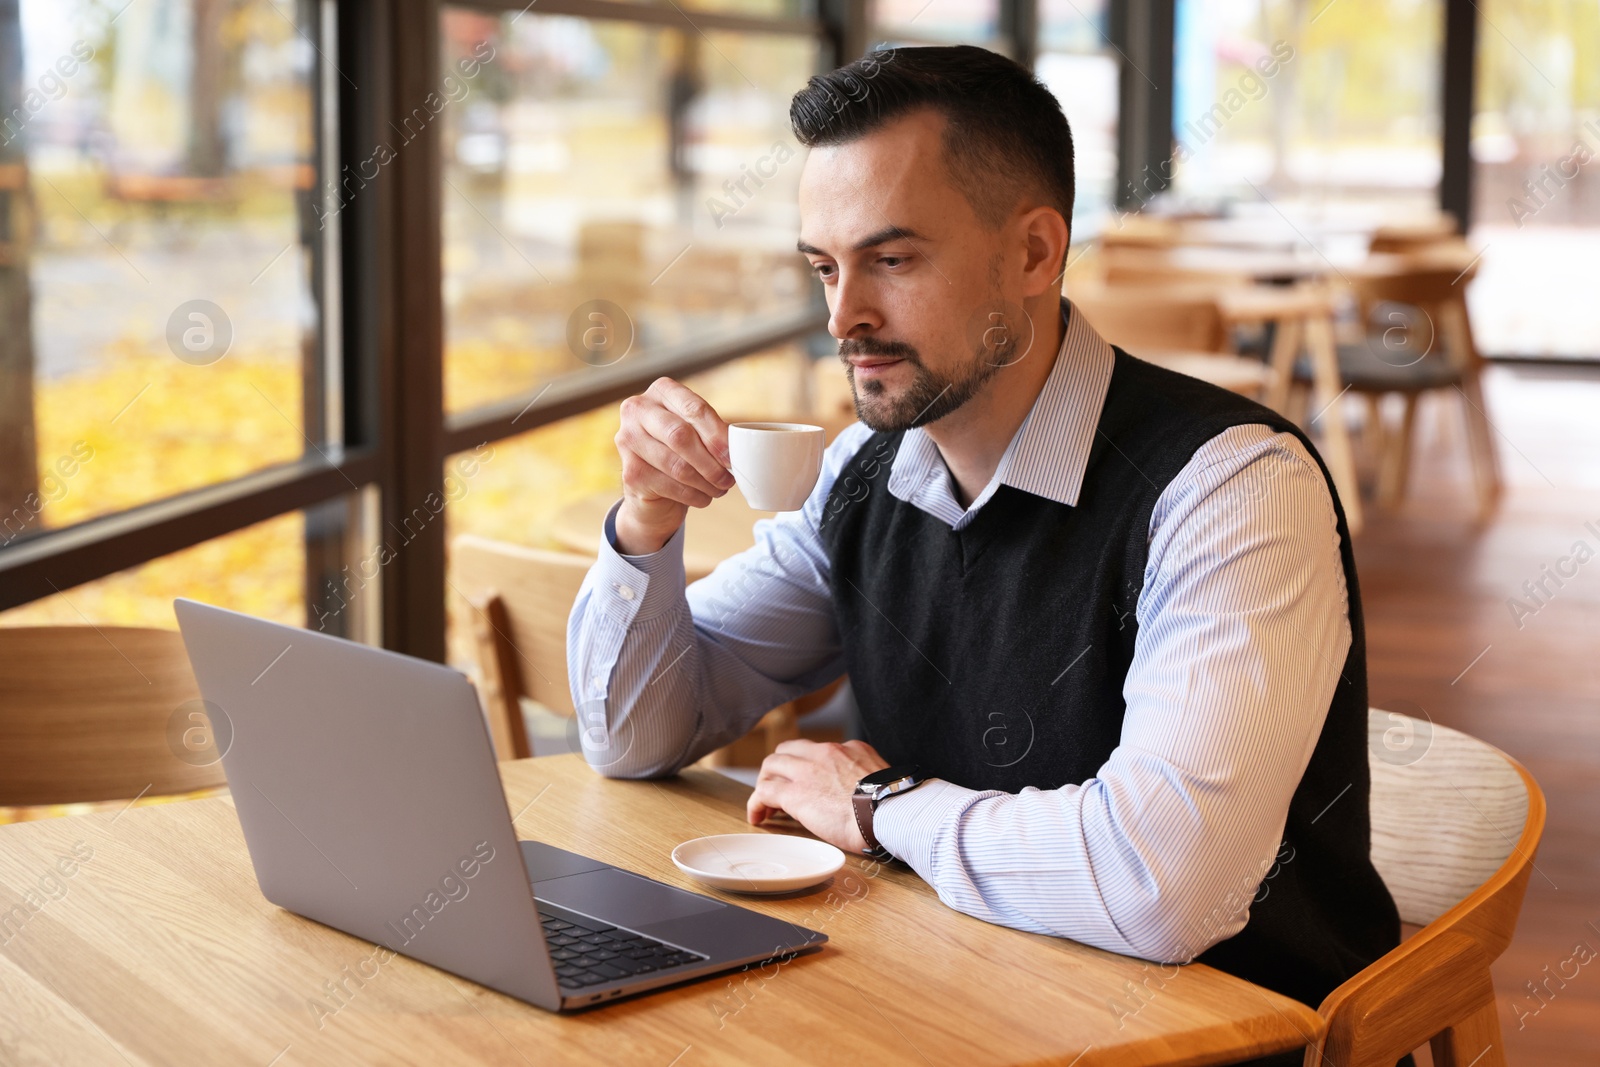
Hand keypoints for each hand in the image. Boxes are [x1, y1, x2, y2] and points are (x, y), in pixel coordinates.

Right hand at [614, 377, 736, 554]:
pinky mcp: (629, 472)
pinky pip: (669, 486)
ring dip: (705, 482)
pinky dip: (693, 495)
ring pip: (676, 465)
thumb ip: (713, 433)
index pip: (694, 409)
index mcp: (661, 391)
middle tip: (728, 478)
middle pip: (680, 435)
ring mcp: (627, 440)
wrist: (651, 486)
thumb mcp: (697, 433)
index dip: (717, 434)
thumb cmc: (681, 452)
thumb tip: (737, 450)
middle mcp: (638, 409)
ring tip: (720, 489)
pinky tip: (703, 497)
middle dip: (710, 461)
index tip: (733, 456)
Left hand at [746, 739, 888, 853]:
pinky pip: (764, 791)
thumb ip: (867, 777)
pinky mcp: (794, 792)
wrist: (889, 813)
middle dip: (780, 769)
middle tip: (780, 791)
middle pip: (789, 750)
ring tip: (767, 805)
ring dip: (766, 782)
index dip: (806, 767)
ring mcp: (808, 770)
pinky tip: (758, 817)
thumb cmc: (893, 806)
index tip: (806, 783)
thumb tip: (864, 792)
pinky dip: (757, 802)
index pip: (817, 751)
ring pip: (772, 764)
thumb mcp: (882, 778)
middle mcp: (825, 753)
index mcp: (849, 749)